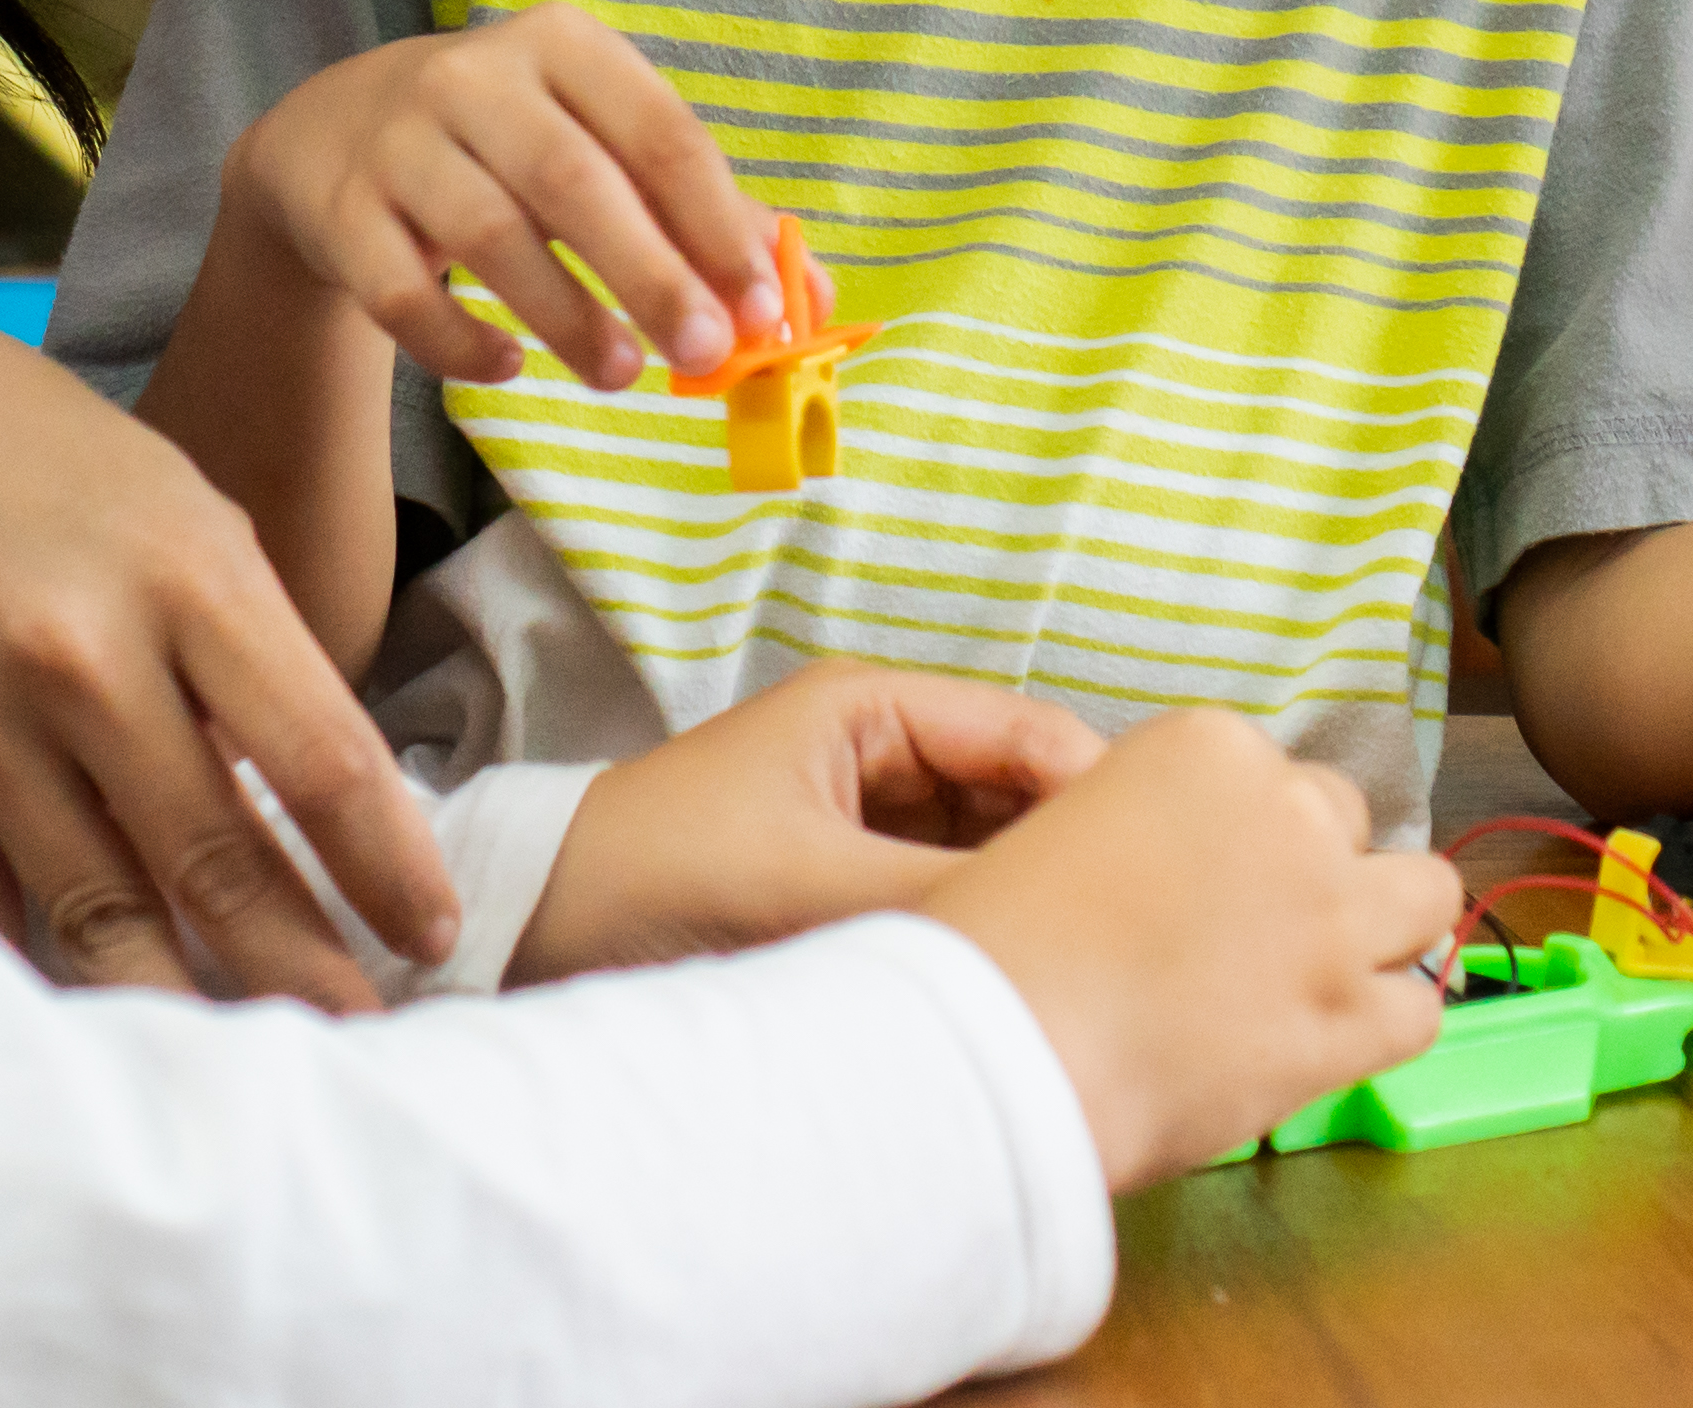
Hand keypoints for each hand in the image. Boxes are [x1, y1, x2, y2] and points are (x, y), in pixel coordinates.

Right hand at [0, 250, 458, 1008]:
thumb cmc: (39, 456)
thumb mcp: (183, 510)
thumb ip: (246, 652)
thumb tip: (309, 808)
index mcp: (188, 574)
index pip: (323, 759)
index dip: (388, 868)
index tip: (430, 935)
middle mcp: (84, 655)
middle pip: (218, 860)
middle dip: (304, 969)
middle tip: (364, 1038)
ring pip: (101, 915)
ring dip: (183, 1001)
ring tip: (245, 1058)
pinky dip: (41, 976)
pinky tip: (98, 1023)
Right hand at [230, 4, 781, 391]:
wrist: (335, 133)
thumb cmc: (507, 144)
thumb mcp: (598, 144)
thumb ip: (697, 214)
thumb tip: (803, 299)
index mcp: (564, 45)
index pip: (659, 131)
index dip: (717, 224)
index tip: (762, 307)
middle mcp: (475, 77)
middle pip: (574, 181)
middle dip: (649, 275)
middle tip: (704, 355)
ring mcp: (398, 141)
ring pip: (489, 235)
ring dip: (565, 314)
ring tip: (619, 376)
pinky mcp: (341, 210)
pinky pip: (401, 291)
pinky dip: (457, 339)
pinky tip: (505, 366)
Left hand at [519, 662, 1109, 979]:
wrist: (528, 933)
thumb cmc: (651, 877)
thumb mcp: (806, 885)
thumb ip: (938, 898)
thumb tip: (1058, 937)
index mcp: (872, 709)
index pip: (1028, 736)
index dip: (1098, 797)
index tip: (1163, 871)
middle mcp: (881, 751)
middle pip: (1020, 795)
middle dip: (1071, 855)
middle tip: (1139, 932)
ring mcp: (867, 819)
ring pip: (990, 852)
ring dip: (1026, 898)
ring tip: (1087, 964)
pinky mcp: (848, 884)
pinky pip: (946, 898)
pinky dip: (981, 931)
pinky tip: (1018, 984)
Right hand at [920, 710, 1465, 1187]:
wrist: (1001, 1046)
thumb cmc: (994, 943)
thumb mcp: (1063, 830)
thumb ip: (1145, 833)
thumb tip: (1175, 885)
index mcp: (1207, 747)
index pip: (1266, 775)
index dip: (1238, 835)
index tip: (1198, 885)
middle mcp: (1289, 812)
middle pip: (1343, 822)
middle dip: (1310, 871)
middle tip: (1251, 936)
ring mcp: (1332, 915)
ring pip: (1425, 896)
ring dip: (1382, 931)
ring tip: (1322, 980)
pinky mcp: (1349, 1017)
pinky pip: (1421, 1007)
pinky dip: (1384, 1024)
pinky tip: (1328, 1044)